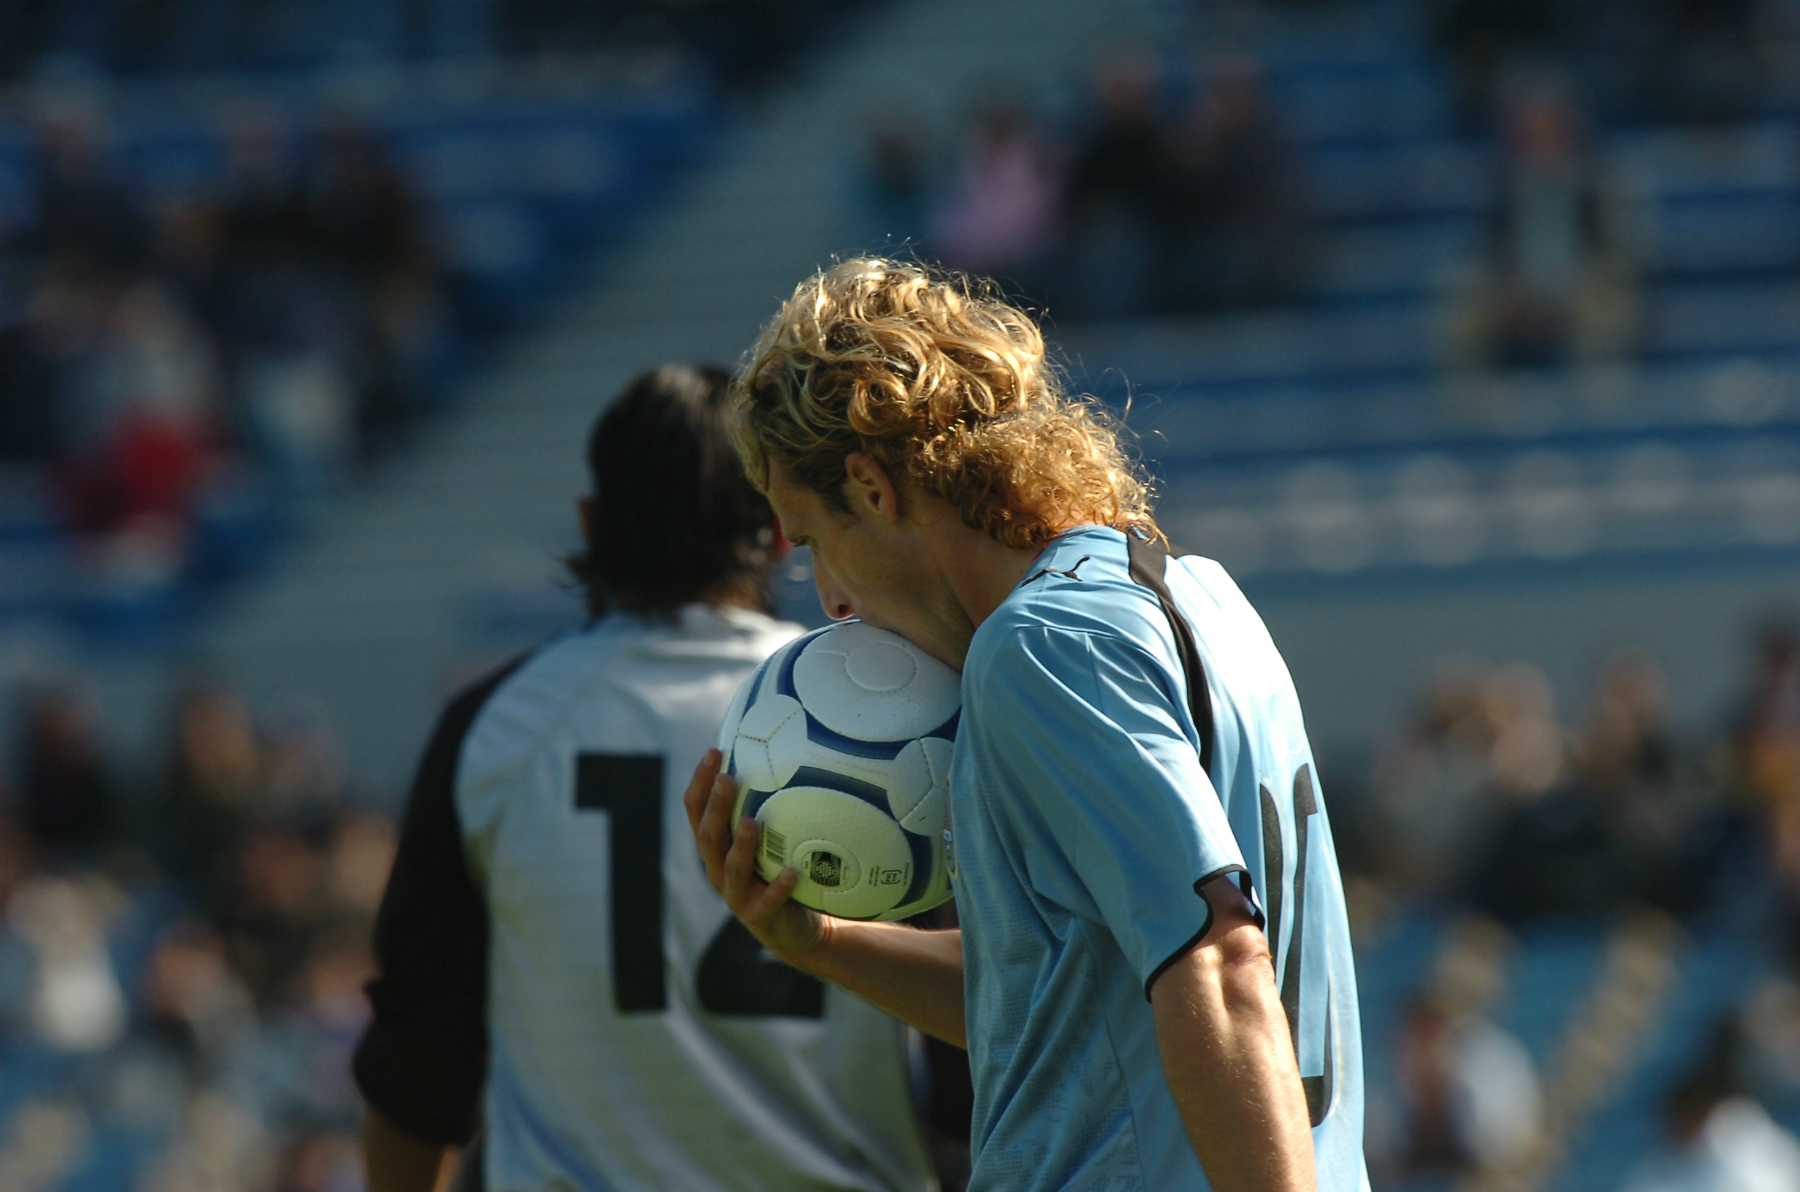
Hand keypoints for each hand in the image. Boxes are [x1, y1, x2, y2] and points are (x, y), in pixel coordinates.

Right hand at [683, 749, 825, 963]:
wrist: (792, 928)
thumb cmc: (776, 872)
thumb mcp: (767, 839)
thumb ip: (765, 807)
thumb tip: (783, 754)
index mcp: (715, 848)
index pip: (697, 811)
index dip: (700, 782)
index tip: (713, 752)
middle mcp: (718, 870)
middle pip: (708, 837)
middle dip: (716, 807)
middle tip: (727, 778)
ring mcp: (736, 896)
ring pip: (732, 868)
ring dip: (741, 844)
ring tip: (751, 821)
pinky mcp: (759, 917)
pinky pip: (767, 901)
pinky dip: (778, 886)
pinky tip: (792, 872)